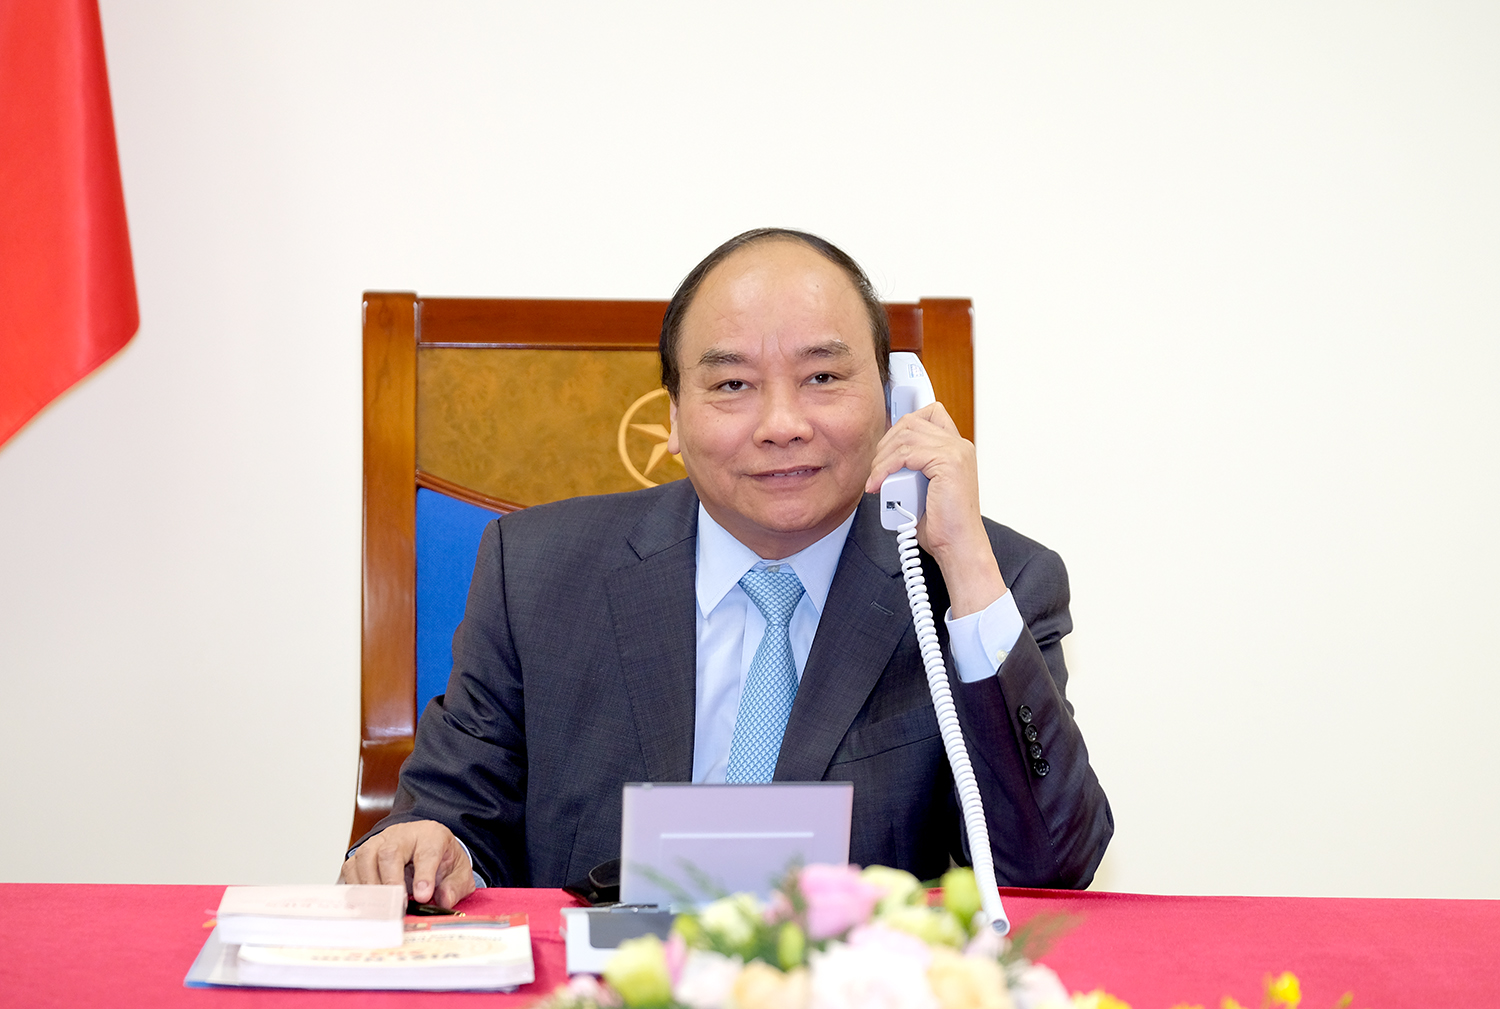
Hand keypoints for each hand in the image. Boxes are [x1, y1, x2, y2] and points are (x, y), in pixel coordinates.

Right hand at [339, 820, 474, 907]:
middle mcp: (402, 835)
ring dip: (372, 886)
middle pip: (390, 852)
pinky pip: (351, 868)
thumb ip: (455, 886)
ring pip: (366, 857)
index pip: (427, 852)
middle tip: (397, 906)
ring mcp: (378, 842)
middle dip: (391, 881)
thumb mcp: (458, 871)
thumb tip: (444, 900)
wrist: (424, 846)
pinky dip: (356, 887)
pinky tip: (366, 903)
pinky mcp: (361, 854)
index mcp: (431, 836)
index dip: (424, 875)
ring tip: (381, 908)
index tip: (423, 896)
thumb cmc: (440, 859)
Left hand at [865, 402, 1007, 616]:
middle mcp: (959, 445)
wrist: (958, 546)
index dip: (902, 425)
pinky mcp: (948, 463)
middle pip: (912, 422)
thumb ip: (913, 466)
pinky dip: (884, 469)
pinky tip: (877, 484)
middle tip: (876, 468)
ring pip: (905, 436)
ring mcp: (956, 451)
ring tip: (875, 480)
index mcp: (957, 448)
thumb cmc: (942, 524)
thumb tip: (884, 457)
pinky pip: (905, 454)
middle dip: (886, 444)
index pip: (929, 414)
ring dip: (882, 459)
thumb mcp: (924, 486)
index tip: (885, 449)